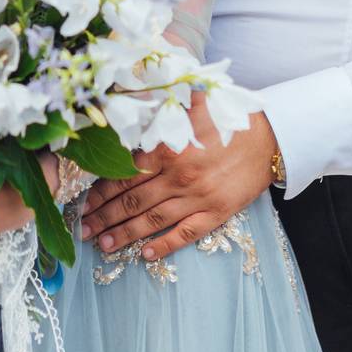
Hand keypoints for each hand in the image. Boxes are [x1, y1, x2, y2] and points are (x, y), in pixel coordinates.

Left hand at [80, 96, 276, 261]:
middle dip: (104, 217)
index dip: (100, 192)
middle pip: (131, 201)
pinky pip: (184, 234)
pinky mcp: (215, 213)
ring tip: (103, 245)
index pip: (124, 175)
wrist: (268, 140)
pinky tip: (144, 255)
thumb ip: (160, 107)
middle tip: (83, 230)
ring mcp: (196, 197)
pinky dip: (163, 246)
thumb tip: (133, 96)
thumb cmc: (226, 121)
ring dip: (123, 234)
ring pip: (151, 220)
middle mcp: (177, 175)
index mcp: (167, 148)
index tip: (83, 203)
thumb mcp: (190, 107)